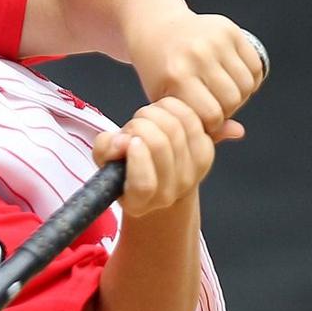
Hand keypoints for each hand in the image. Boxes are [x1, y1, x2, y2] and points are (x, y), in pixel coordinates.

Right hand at [92, 98, 242, 217]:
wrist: (159, 174)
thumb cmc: (128, 166)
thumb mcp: (106, 161)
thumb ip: (105, 151)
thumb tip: (121, 141)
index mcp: (138, 202)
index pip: (144, 184)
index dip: (137, 158)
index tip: (130, 141)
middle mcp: (168, 194)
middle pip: (160, 145)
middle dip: (140, 125)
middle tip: (133, 126)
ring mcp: (191, 175)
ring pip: (175, 127)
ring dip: (155, 113)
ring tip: (147, 119)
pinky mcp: (206, 153)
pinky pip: (191, 118)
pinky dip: (174, 108)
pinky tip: (163, 112)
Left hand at [127, 12, 265, 137]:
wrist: (157, 30)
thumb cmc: (160, 72)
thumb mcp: (169, 102)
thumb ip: (199, 123)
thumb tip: (239, 132)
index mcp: (177, 75)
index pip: (212, 115)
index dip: (212, 125)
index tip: (205, 122)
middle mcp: (197, 55)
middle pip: (232, 100)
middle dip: (227, 110)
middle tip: (216, 107)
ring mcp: (215, 40)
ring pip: (247, 84)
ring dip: (240, 95)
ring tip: (224, 94)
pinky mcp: (229, 30)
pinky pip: (256, 66)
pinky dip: (251, 79)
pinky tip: (235, 81)